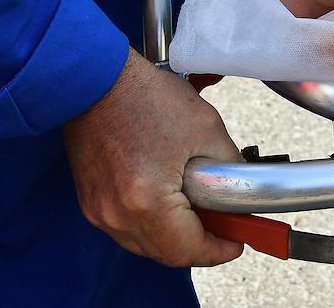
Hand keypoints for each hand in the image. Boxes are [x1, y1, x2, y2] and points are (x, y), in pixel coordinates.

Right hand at [62, 48, 243, 266]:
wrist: (95, 79)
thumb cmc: (146, 97)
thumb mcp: (206, 128)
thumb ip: (230, 168)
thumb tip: (242, 193)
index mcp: (148, 200)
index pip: (188, 250)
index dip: (220, 250)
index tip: (239, 241)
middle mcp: (118, 214)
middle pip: (167, 254)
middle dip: (201, 244)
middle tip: (226, 226)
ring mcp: (100, 210)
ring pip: (145, 244)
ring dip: (176, 237)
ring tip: (203, 212)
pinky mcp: (91, 201)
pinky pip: (126, 229)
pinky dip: (153, 225)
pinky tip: (172, 203)